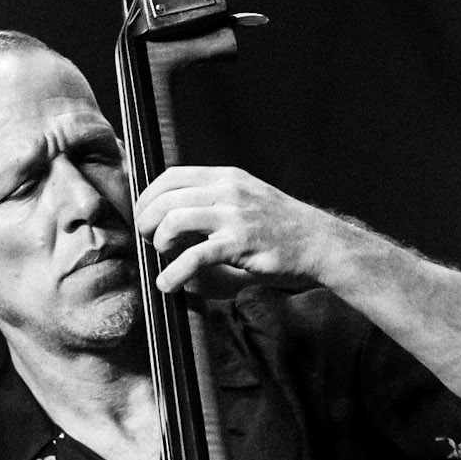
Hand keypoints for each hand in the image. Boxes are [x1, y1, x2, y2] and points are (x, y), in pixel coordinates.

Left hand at [132, 165, 327, 295]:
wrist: (319, 242)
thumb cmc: (280, 227)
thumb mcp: (246, 199)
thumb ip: (213, 202)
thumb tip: (173, 218)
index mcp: (226, 177)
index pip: (171, 176)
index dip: (147, 196)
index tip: (142, 216)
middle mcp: (228, 190)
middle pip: (166, 198)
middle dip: (146, 221)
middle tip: (146, 240)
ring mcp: (234, 215)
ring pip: (175, 221)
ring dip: (158, 242)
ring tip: (162, 256)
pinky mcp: (240, 243)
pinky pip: (194, 256)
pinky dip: (174, 272)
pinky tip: (168, 283)